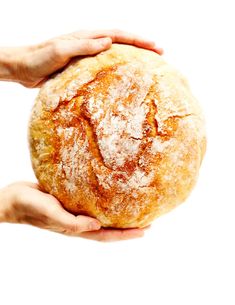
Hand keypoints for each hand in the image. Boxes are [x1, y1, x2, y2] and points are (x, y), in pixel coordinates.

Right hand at [0, 182, 147, 240]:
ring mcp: (74, 211)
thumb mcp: (51, 212)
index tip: (144, 230)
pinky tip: (108, 195)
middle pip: (107, 228)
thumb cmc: (30, 205)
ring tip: (132, 209)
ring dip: (117, 216)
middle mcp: (78, 222)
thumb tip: (97, 225)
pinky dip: (103, 203)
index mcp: (75, 228)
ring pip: (101, 216)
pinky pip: (91, 204)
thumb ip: (71, 221)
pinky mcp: (70, 200)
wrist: (14, 197)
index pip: (106, 235)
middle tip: (147, 222)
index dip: (125, 235)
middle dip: (127, 227)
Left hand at [5, 29, 162, 86]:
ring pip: (115, 52)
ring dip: (132, 55)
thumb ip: (84, 46)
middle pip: (121, 41)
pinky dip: (118, 67)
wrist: (24, 67)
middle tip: (160, 53)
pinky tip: (123, 76)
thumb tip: (109, 42)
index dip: (138, 40)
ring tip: (147, 64)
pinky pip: (105, 64)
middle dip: (141, 45)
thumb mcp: (61, 51)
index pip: (118, 36)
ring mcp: (86, 54)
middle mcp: (89, 43)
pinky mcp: (82, 66)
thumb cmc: (40, 59)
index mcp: (87, 37)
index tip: (156, 47)